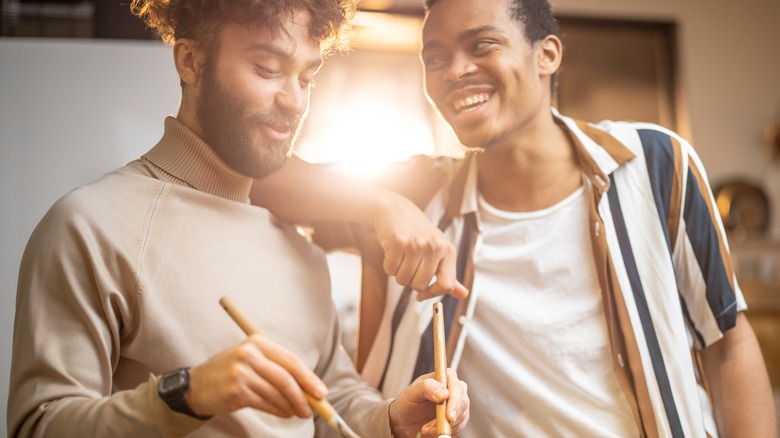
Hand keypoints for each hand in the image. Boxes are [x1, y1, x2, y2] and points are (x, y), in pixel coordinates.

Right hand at [183, 334, 326, 418]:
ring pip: (277, 393)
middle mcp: (249, 355)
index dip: (308, 377)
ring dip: (292, 406)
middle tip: (313, 408)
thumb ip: (276, 367)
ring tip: (300, 413)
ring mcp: (241, 374)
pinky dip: (279, 411)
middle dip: (303, 396)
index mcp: (257, 342)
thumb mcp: (251, 359)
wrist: (196, 385)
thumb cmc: (231, 371)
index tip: (321, 391)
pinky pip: (265, 404)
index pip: (290, 360)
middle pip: (285, 378)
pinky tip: (285, 413)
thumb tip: (308, 386)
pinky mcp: (236, 392)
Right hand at [373, 194, 468, 300]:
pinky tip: (393, 252)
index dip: (432, 294)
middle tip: (408, 265)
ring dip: (398, 273)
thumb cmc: (418, 233)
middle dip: (410, 281)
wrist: (396, 209)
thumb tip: (463, 294)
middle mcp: (435, 247)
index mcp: (448, 251)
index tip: (421, 295)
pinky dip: (388, 265)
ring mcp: (417, 244)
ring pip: (403, 280)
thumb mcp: (438, 250)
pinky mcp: (399, 242)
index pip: (447, 285)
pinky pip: (390, 270)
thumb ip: (448, 274)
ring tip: (401, 257)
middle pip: (420, 286)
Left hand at [388, 369, 469, 437]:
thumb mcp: (412, 392)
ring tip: (426, 428)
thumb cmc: (407, 403)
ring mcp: (457, 405)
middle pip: (463, 402)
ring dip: (444, 426)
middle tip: (432, 427)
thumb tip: (445, 393)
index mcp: (443, 377)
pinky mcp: (457, 419)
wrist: (404, 421)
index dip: (455, 400)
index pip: (456, 385)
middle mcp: (453, 390)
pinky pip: (459, 427)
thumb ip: (427, 387)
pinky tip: (433, 431)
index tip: (449, 416)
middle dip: (449, 417)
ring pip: (462, 417)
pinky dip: (446, 431)